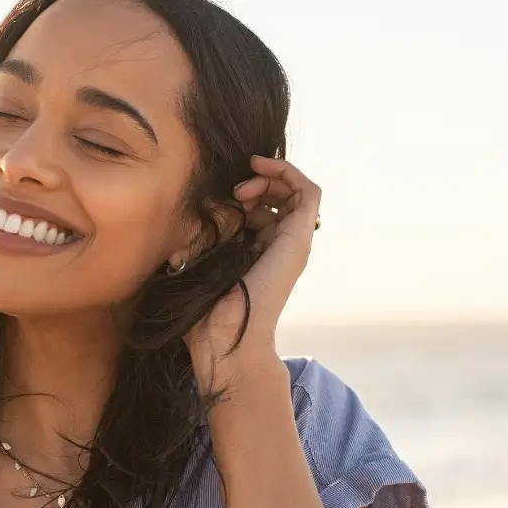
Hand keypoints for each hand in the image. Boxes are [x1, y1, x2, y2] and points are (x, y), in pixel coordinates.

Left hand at [184, 156, 320, 390]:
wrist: (225, 338)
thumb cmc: (207, 309)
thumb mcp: (199, 260)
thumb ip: (203, 236)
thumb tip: (197, 211)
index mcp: (260, 251)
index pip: (265, 208)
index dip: (246, 191)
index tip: (223, 194)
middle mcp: (281, 245)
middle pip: (282, 196)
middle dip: (258, 181)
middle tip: (234, 191)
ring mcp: (294, 241)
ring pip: (297, 191)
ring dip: (271, 177)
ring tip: (243, 187)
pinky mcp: (299, 238)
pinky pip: (310, 192)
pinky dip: (288, 172)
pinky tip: (261, 169)